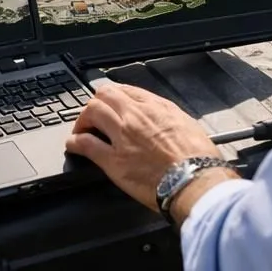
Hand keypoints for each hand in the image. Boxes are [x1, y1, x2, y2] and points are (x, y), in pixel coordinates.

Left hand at [65, 81, 223, 213]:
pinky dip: (74, 142)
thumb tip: (161, 119)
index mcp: (156, 107)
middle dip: (96, 103)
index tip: (112, 102)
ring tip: (81, 129)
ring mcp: (122, 136)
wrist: (195, 181)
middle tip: (94, 115)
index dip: (115, 96)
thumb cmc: (198, 158)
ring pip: (91, 112)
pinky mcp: (113, 161)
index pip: (126, 90)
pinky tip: (72, 145)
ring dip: (83, 119)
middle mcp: (135, 116)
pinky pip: (85, 144)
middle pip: (104, 95)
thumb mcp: (188, 125)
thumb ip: (169, 117)